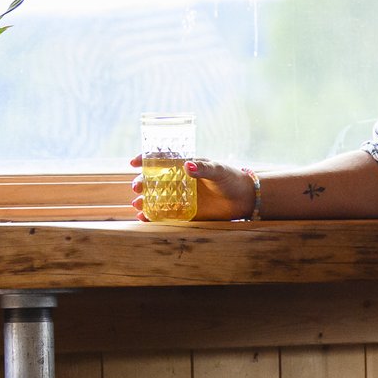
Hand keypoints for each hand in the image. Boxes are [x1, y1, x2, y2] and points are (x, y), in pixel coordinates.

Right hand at [128, 156, 255, 220]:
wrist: (243, 199)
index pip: (159, 160)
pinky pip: (164, 215)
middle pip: (153, 181)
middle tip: (136, 187)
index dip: (144, 160)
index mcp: (183, 166)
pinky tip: (143, 218)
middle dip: (141, 184)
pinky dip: (152, 216)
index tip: (133, 163)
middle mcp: (178, 181)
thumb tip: (186, 166)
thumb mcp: (217, 170)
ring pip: (155, 199)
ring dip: (144, 201)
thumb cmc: (230, 179)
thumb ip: (203, 168)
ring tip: (137, 204)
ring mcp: (180, 198)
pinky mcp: (184, 213)